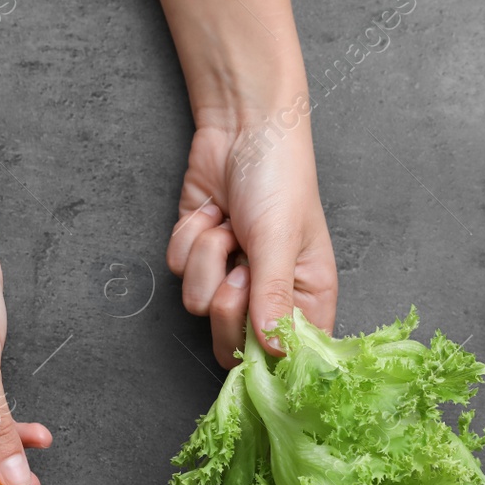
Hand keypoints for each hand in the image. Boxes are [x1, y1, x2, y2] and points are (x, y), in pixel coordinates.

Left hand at [166, 117, 337, 367]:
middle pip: (232, 343)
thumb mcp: (280, 240)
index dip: (268, 358)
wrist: (242, 127)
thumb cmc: (280, 177)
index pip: (288, 358)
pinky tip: (213, 213)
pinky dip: (189, 237)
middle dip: (228, 300)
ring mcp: (230, 277)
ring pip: (197, 304)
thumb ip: (273, 298)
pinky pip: (178, 271)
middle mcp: (268, 296)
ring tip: (231, 226)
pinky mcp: (198, 257)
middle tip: (243, 265)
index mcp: (306, 298)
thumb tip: (273, 349)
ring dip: (208, 257)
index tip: (255, 338)